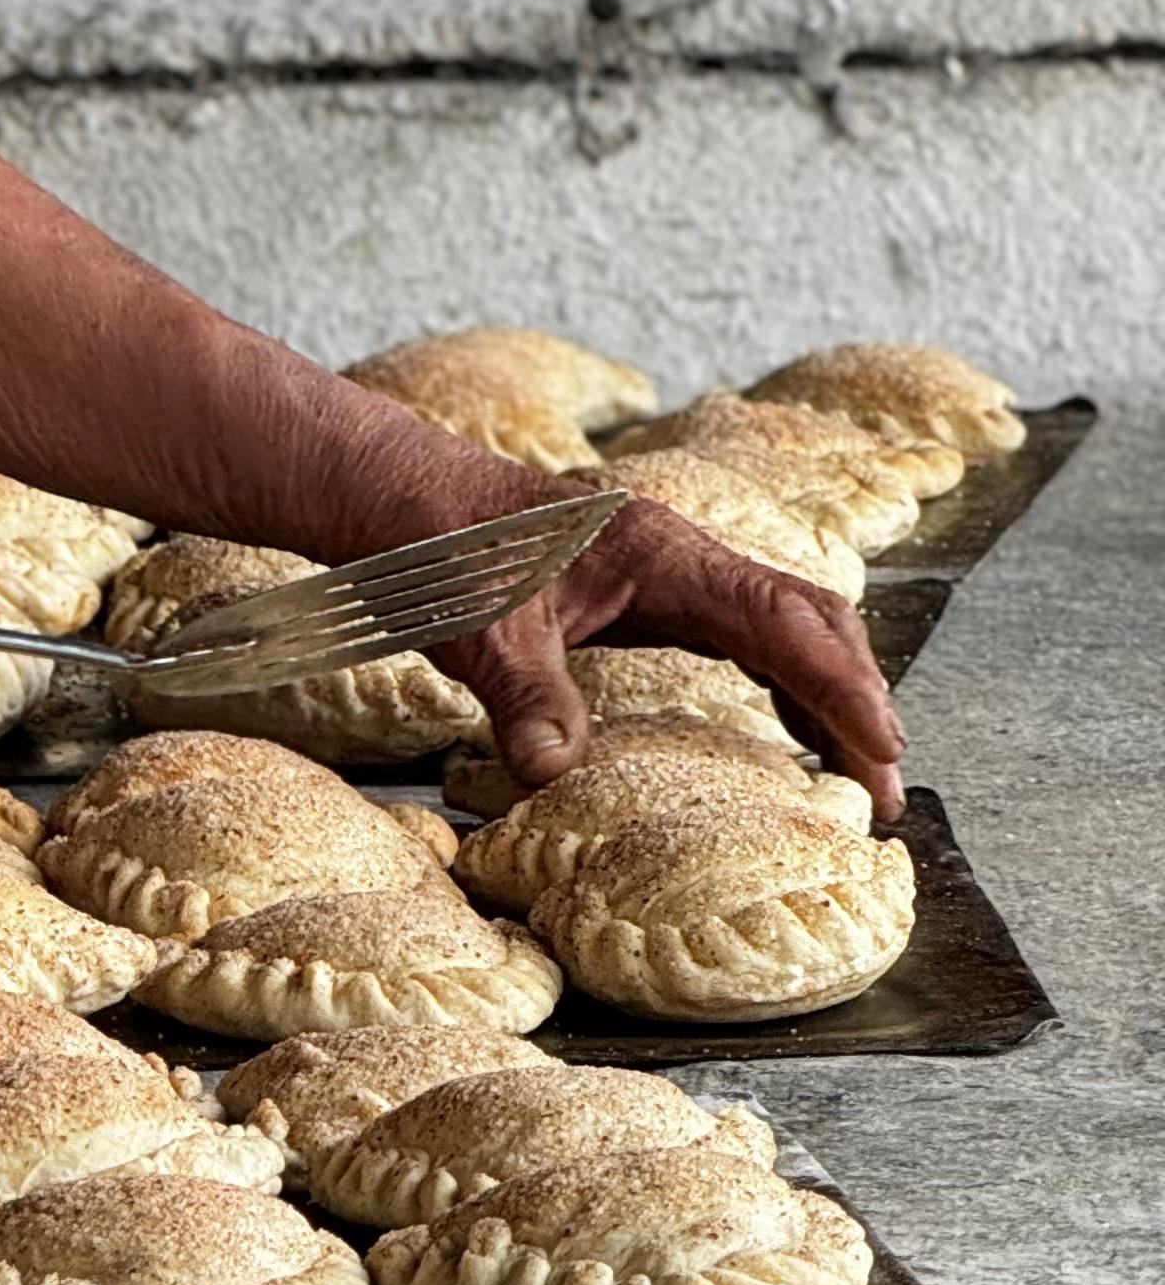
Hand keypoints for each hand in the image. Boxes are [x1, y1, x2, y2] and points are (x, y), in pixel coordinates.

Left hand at [445, 493, 904, 820]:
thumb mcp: (477, 626)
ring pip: (779, 623)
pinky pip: (736, 636)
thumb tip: (551, 773)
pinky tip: (783, 731)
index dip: (839, 685)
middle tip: (884, 786)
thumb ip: (522, 695)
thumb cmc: (440, 547)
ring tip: (857, 772)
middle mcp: (678, 556)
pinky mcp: (644, 594)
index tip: (883, 749)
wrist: (400, 498)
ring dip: (824, 689)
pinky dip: (777, 681)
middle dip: (855, 694)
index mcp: (659, 551)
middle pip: (805, 616)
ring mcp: (666, 572)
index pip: (780, 618)